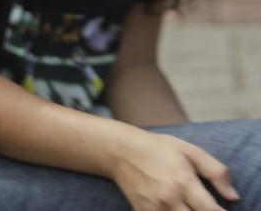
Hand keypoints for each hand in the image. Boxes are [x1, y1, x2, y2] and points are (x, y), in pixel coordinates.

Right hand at [112, 131, 239, 209]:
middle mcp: (169, 198)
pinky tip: (173, 207)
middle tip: (201, 206)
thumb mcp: (189, 150)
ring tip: (186, 205)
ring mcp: (154, 208)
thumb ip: (216, 171)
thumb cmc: (156, 148)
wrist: (119, 150)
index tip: (218, 209)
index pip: (210, 210)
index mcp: (183, 181)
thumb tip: (233, 196)